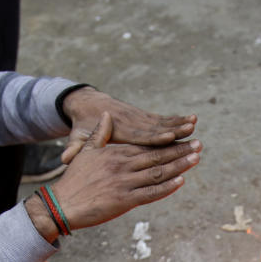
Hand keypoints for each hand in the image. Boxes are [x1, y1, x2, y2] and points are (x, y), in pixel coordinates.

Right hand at [26, 112, 201, 239]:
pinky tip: (181, 181)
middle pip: (157, 157)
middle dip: (180, 151)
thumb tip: (107, 115)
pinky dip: (166, 187)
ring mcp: (125, 183)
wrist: (62, 204)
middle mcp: (123, 166)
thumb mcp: (86, 152)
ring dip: (179, 166)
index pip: (147, 146)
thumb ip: (100, 134)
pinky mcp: (124, 200)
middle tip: (198, 145)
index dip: (167, 143)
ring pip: (158, 173)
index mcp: (116, 153)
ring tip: (195, 158)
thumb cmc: (74, 180)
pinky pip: (150, 193)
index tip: (183, 138)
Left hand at [60, 87, 196, 163]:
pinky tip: (192, 121)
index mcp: (117, 130)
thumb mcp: (77, 136)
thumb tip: (65, 158)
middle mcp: (131, 121)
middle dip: (174, 132)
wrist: (87, 102)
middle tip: (192, 132)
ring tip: (195, 124)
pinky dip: (177, 120)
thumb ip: (76, 149)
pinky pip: (163, 119)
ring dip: (179, 124)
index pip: (139, 135)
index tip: (169, 138)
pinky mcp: (144, 116)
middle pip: (156, 129)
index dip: (154, 137)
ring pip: (162, 123)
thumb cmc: (82, 125)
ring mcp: (139, 118)